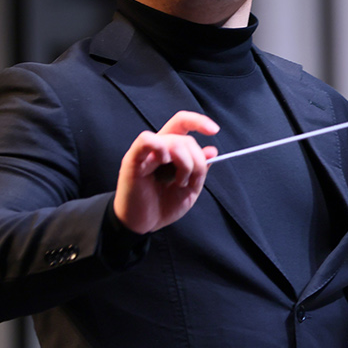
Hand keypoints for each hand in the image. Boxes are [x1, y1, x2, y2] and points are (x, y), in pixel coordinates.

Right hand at [114, 111, 219, 233]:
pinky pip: (146, 140)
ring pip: (172, 141)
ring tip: (179, 182)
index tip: (214, 130)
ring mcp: (144, 153)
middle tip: (191, 180)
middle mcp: (157, 148)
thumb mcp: (190, 189)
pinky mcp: (132, 160)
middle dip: (197, 160)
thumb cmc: (162, 206)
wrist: (144, 225)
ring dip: (184, 162)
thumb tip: (212, 150)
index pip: (182, 123)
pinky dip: (160, 147)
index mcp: (170, 151)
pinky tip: (163, 162)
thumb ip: (200, 170)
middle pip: (184, 138)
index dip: (199, 122)